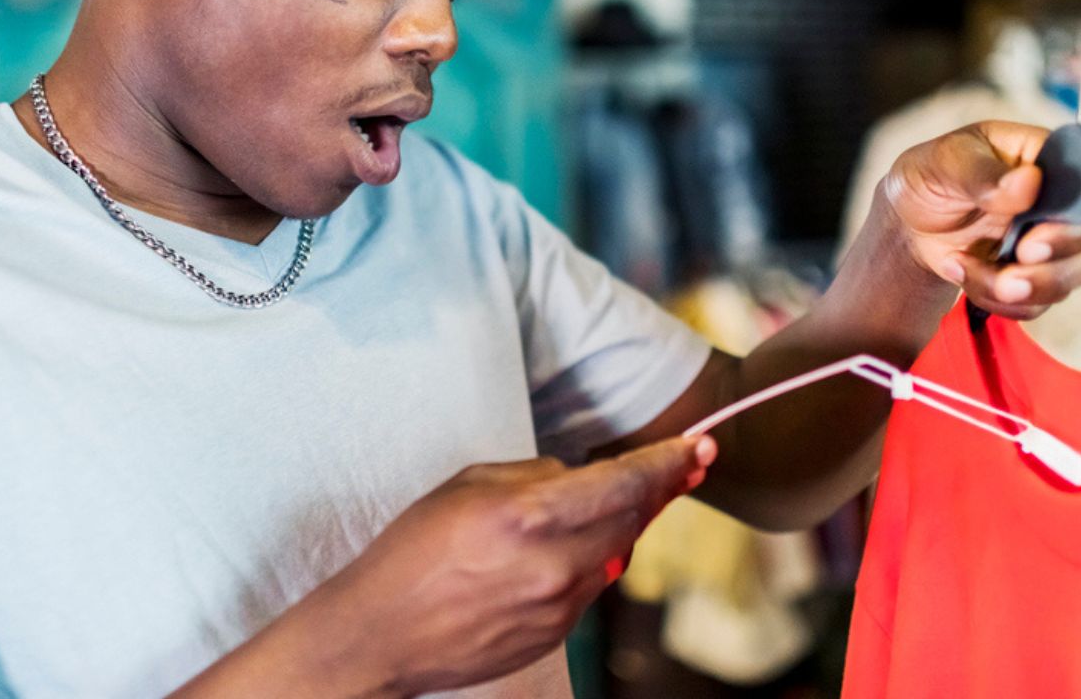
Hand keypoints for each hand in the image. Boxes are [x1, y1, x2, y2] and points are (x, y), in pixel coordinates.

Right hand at [316, 436, 716, 695]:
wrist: (381, 635)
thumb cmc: (412, 552)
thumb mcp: (469, 486)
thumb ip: (536, 476)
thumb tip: (581, 477)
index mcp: (529, 516)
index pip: (623, 483)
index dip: (667, 462)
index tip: (699, 446)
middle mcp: (555, 565)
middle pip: (634, 519)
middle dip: (661, 489)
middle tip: (687, 464)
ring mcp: (560, 607)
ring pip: (617, 553)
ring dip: (625, 524)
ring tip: (622, 500)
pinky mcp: (556, 635)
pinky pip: (590, 586)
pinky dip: (590, 560)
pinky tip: (566, 549)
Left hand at [881, 120, 1080, 320]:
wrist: (909, 218)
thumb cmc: (933, 174)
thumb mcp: (946, 162)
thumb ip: (984, 174)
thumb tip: (1028, 182)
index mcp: (1049, 161)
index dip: (1072, 226)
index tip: (1032, 243)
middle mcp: (1062, 204)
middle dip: (1050, 271)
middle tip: (1008, 276)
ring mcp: (1052, 243)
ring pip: (1065, 283)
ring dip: (1016, 290)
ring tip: (964, 267)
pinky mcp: (1034, 275)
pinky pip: (1034, 305)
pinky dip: (995, 299)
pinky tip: (960, 269)